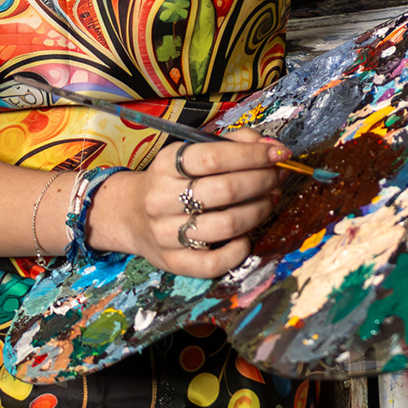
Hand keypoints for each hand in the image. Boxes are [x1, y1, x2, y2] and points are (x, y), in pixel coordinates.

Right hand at [88, 130, 284, 277]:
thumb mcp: (192, 153)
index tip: (278, 154)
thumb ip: (233, 144)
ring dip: (258, 211)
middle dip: (262, 182)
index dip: (253, 155)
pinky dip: (238, 250)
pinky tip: (246, 237)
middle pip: (225, 191)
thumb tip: (272, 147)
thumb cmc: (172, 180)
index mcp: (166, 165)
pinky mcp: (172, 262)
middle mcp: (161, 198)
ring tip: (268, 201)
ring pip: (225, 225)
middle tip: (276, 178)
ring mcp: (165, 233)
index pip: (214, 157)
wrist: (129, 214)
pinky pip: (213, 263)